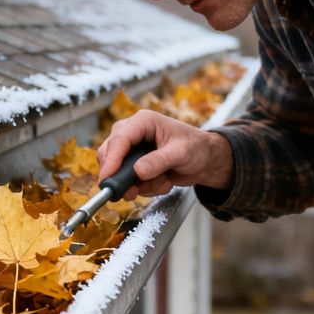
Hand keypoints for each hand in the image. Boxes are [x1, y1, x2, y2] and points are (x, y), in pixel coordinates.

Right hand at [96, 110, 232, 199]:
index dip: (112, 160)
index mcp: (143, 122)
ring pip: (118, 171)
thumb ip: (159, 161)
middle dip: (122, 176)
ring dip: (140, 184)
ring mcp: (133, 150)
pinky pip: (129, 181)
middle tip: (132, 191)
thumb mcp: (180, 153)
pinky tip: (163, 182)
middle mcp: (134, 133)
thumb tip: (138, 171)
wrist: (206, 160)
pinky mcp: (135, 164)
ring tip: (163, 182)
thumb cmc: (197, 148)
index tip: (108, 178)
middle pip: (110, 153)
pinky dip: (146, 187)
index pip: (120, 139)